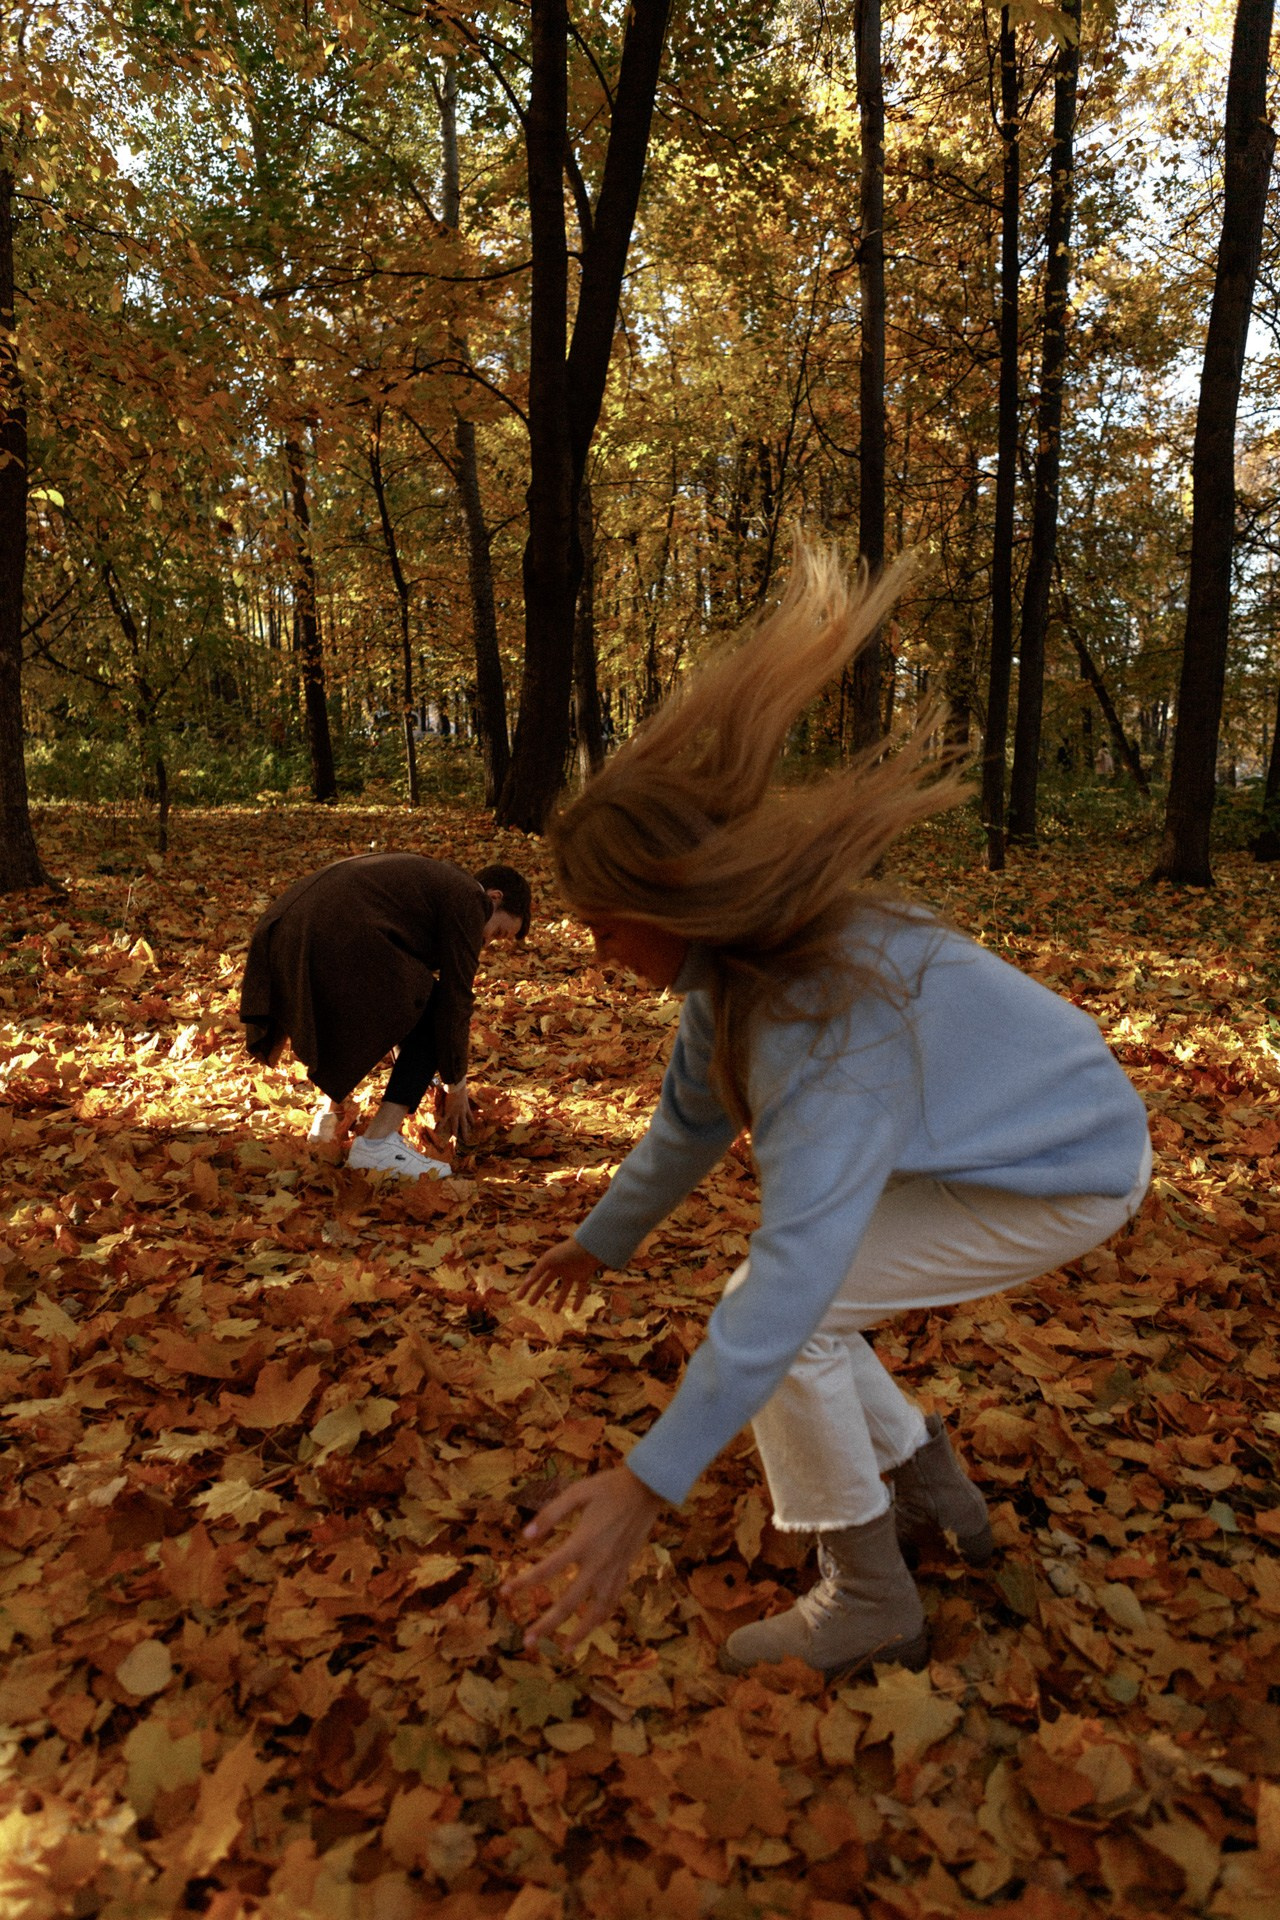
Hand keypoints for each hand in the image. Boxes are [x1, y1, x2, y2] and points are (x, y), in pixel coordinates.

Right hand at [435, 1080, 472, 1145]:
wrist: (457, 1089)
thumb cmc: (461, 1088)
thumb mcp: (465, 1092)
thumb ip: (465, 1093)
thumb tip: (466, 1090)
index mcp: (466, 1108)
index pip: (470, 1117)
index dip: (472, 1122)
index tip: (474, 1127)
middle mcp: (462, 1113)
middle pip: (464, 1125)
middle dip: (465, 1133)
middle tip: (466, 1140)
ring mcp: (455, 1114)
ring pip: (455, 1126)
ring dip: (455, 1134)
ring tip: (455, 1140)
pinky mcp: (448, 1113)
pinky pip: (444, 1121)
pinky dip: (440, 1126)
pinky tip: (437, 1131)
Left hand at [502, 1465, 662, 1649]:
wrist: (647, 1488)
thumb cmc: (608, 1487)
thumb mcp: (577, 1492)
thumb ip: (550, 1514)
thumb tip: (526, 1537)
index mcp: (583, 1541)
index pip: (547, 1569)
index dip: (524, 1582)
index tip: (505, 1591)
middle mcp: (599, 1562)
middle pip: (570, 1601)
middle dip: (547, 1623)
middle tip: (527, 1641)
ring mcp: (614, 1569)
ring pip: (597, 1610)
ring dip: (580, 1631)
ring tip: (564, 1649)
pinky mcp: (625, 1569)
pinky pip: (613, 1600)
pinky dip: (601, 1617)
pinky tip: (591, 1626)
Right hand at [515, 1237, 603, 1312]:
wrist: (589, 1246)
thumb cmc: (567, 1251)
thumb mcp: (549, 1259)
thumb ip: (538, 1270)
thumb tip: (526, 1282)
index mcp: (549, 1262)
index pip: (535, 1276)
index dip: (526, 1287)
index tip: (519, 1298)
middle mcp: (560, 1268)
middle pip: (546, 1283)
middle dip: (538, 1293)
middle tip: (531, 1304)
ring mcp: (572, 1273)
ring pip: (564, 1289)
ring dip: (559, 1300)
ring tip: (555, 1312)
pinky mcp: (584, 1276)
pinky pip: (581, 1290)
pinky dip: (579, 1300)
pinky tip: (575, 1311)